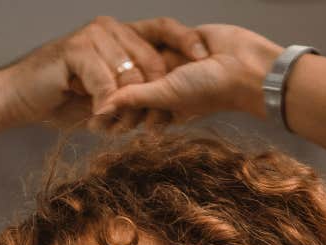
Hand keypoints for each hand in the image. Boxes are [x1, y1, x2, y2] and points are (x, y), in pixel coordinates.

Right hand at [0, 16, 211, 129]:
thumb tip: (172, 105)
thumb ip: (135, 91)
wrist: (19, 99)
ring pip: (130, 76)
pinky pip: (105, 84)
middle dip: (152, 99)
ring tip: (111, 126)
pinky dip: (104, 107)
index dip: (187, 41)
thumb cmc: (62, 99)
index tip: (205, 62)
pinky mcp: (75, 50)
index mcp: (122, 34)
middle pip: (152, 60)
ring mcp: (92, 36)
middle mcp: (110, 28)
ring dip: (124, 110)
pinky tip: (96, 119)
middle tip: (140, 127)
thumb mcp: (108, 95)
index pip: (164, 29)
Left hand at [94, 24, 285, 123]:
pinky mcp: (179, 42)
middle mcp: (166, 87)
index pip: (132, 114)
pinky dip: (140, 46)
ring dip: (123, 68)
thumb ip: (134, 98)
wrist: (246, 65)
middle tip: (79, 95)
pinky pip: (155, 43)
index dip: (111, 116)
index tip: (87, 121)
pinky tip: (115, 46)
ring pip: (141, 66)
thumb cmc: (211, 87)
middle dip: (111, 94)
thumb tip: (103, 110)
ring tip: (94, 73)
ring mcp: (172, 64)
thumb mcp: (166, 94)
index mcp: (164, 108)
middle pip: (132, 90)